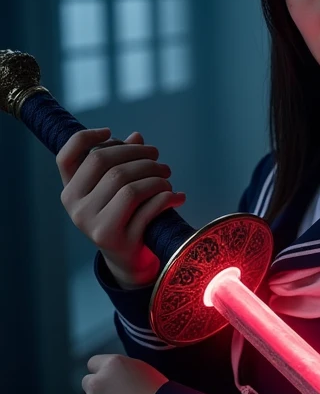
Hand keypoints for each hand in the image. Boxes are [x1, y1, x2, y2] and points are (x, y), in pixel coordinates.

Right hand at [56, 127, 185, 287]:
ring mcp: (95, 226)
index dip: (86, 138)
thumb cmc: (123, 216)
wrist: (128, 260)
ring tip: (167, 178)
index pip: (68, 156)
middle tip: (159, 160)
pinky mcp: (119, 241)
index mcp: (71, 192)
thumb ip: (121, 162)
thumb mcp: (115, 191)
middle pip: (107, 165)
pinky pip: (148, 210)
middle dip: (139, 156)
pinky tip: (177, 196)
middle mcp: (77, 209)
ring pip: (130, 186)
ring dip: (156, 177)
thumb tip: (136, 136)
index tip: (112, 132)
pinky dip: (166, 198)